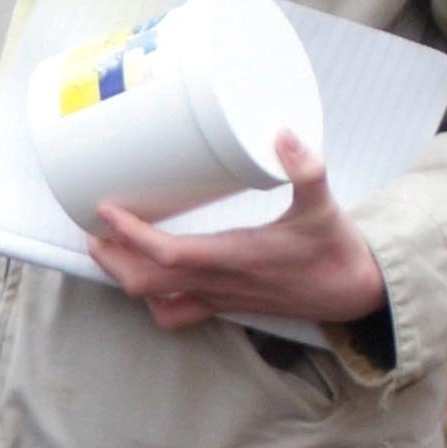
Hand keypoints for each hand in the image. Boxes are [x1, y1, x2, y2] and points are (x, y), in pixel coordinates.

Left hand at [89, 136, 386, 336]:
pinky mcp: (225, 305)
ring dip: (125, 276)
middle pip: (145, 282)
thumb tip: (283, 134)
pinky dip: (152, 299)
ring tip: (107, 246)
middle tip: (93, 224)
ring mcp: (219, 298)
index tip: (106, 210)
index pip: (170, 254)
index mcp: (237, 257)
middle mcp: (220, 284)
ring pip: (155, 300)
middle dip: (112, 256)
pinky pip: (176, 313)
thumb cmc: (336, 250)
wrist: (354, 294)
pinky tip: (147, 276)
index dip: (132, 235)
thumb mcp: (324, 205)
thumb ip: (305, 170)